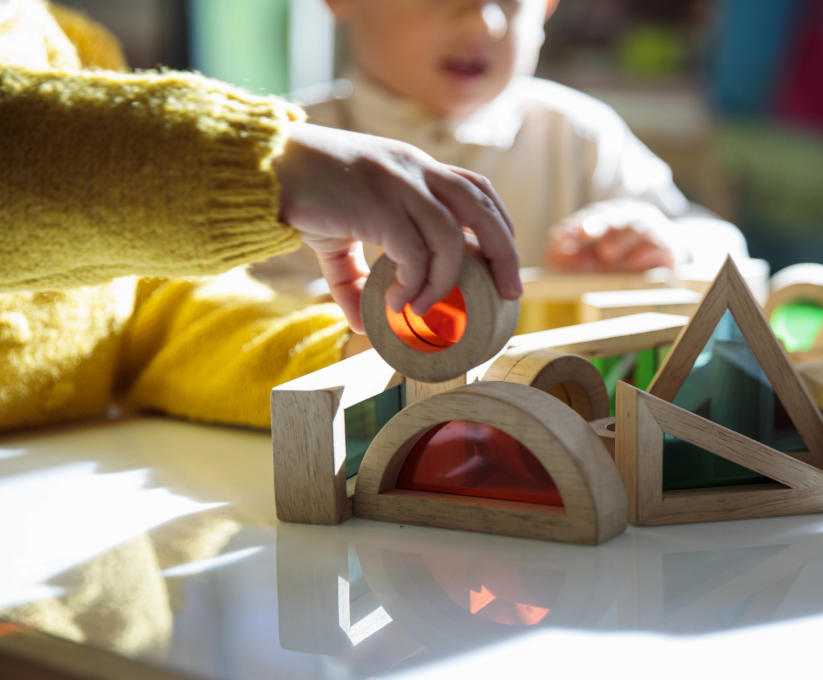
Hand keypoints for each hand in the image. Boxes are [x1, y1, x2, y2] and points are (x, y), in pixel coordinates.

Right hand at [274, 122, 520, 331]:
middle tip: (511, 294)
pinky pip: (414, 253)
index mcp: (415, 168)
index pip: (478, 188)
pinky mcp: (379, 205)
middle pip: (484, 210)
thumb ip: (354, 276)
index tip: (505, 260)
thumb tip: (362, 323)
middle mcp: (416, 170)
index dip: (500, 223)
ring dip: (446, 283)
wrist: (264, 166)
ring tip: (426, 311)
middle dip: (505, 254)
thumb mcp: (337, 235)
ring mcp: (400, 185)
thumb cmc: (303, 194)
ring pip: (452, 238)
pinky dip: (413, 284)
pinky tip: (395, 304)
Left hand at [543, 200, 677, 272]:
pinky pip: (658, 247)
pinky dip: (644, 254)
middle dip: (595, 224)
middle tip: (581, 234)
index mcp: (609, 217)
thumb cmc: (623, 259)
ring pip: (636, 227)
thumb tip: (550, 254)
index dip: (573, 226)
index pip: (589, 218)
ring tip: (607, 252)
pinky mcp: (669, 249)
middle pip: (612, 216)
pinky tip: (631, 264)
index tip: (558, 236)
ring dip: (620, 239)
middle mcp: (630, 218)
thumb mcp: (592, 260)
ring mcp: (651, 231)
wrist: (666, 263)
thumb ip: (570, 258)